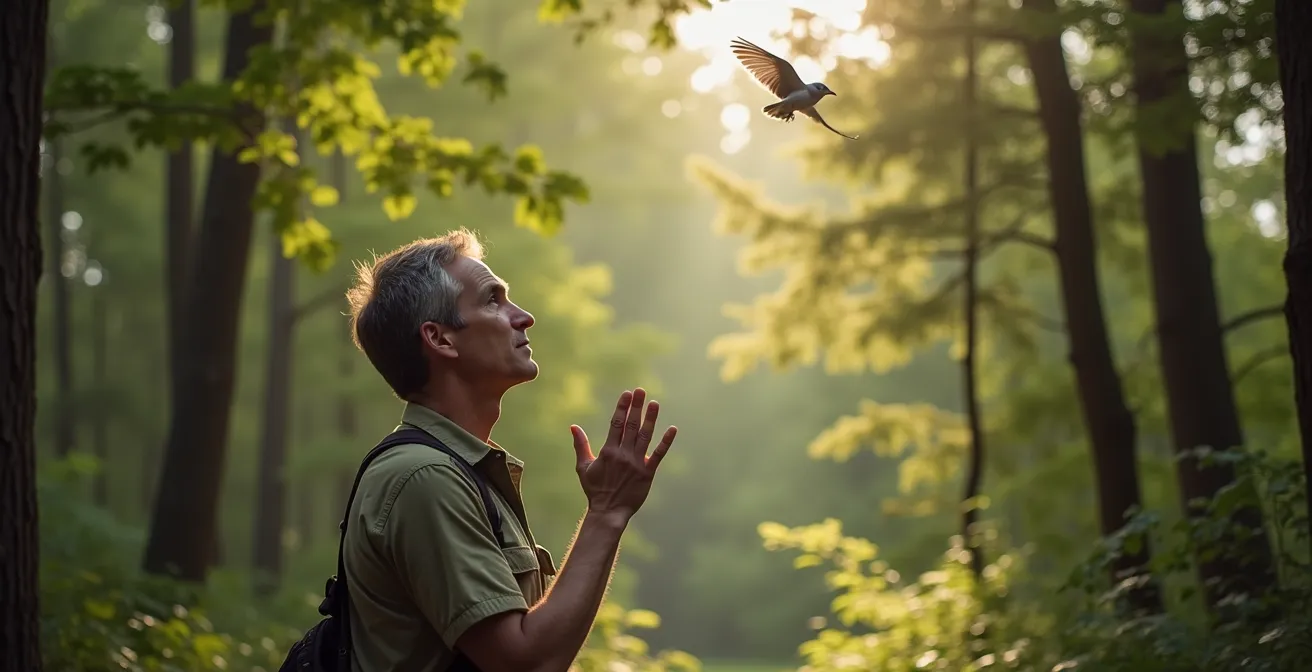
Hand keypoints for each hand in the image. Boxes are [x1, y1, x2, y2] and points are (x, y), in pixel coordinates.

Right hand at [570, 388, 676, 520]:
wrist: (608, 511)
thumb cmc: (594, 489)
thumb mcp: (583, 467)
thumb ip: (580, 445)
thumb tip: (573, 426)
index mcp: (608, 451)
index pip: (616, 424)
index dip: (622, 407)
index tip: (627, 393)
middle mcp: (623, 455)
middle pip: (631, 426)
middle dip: (636, 407)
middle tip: (641, 391)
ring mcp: (637, 463)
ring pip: (645, 437)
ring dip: (650, 419)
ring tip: (654, 403)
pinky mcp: (648, 473)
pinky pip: (659, 455)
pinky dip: (666, 442)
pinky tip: (672, 429)